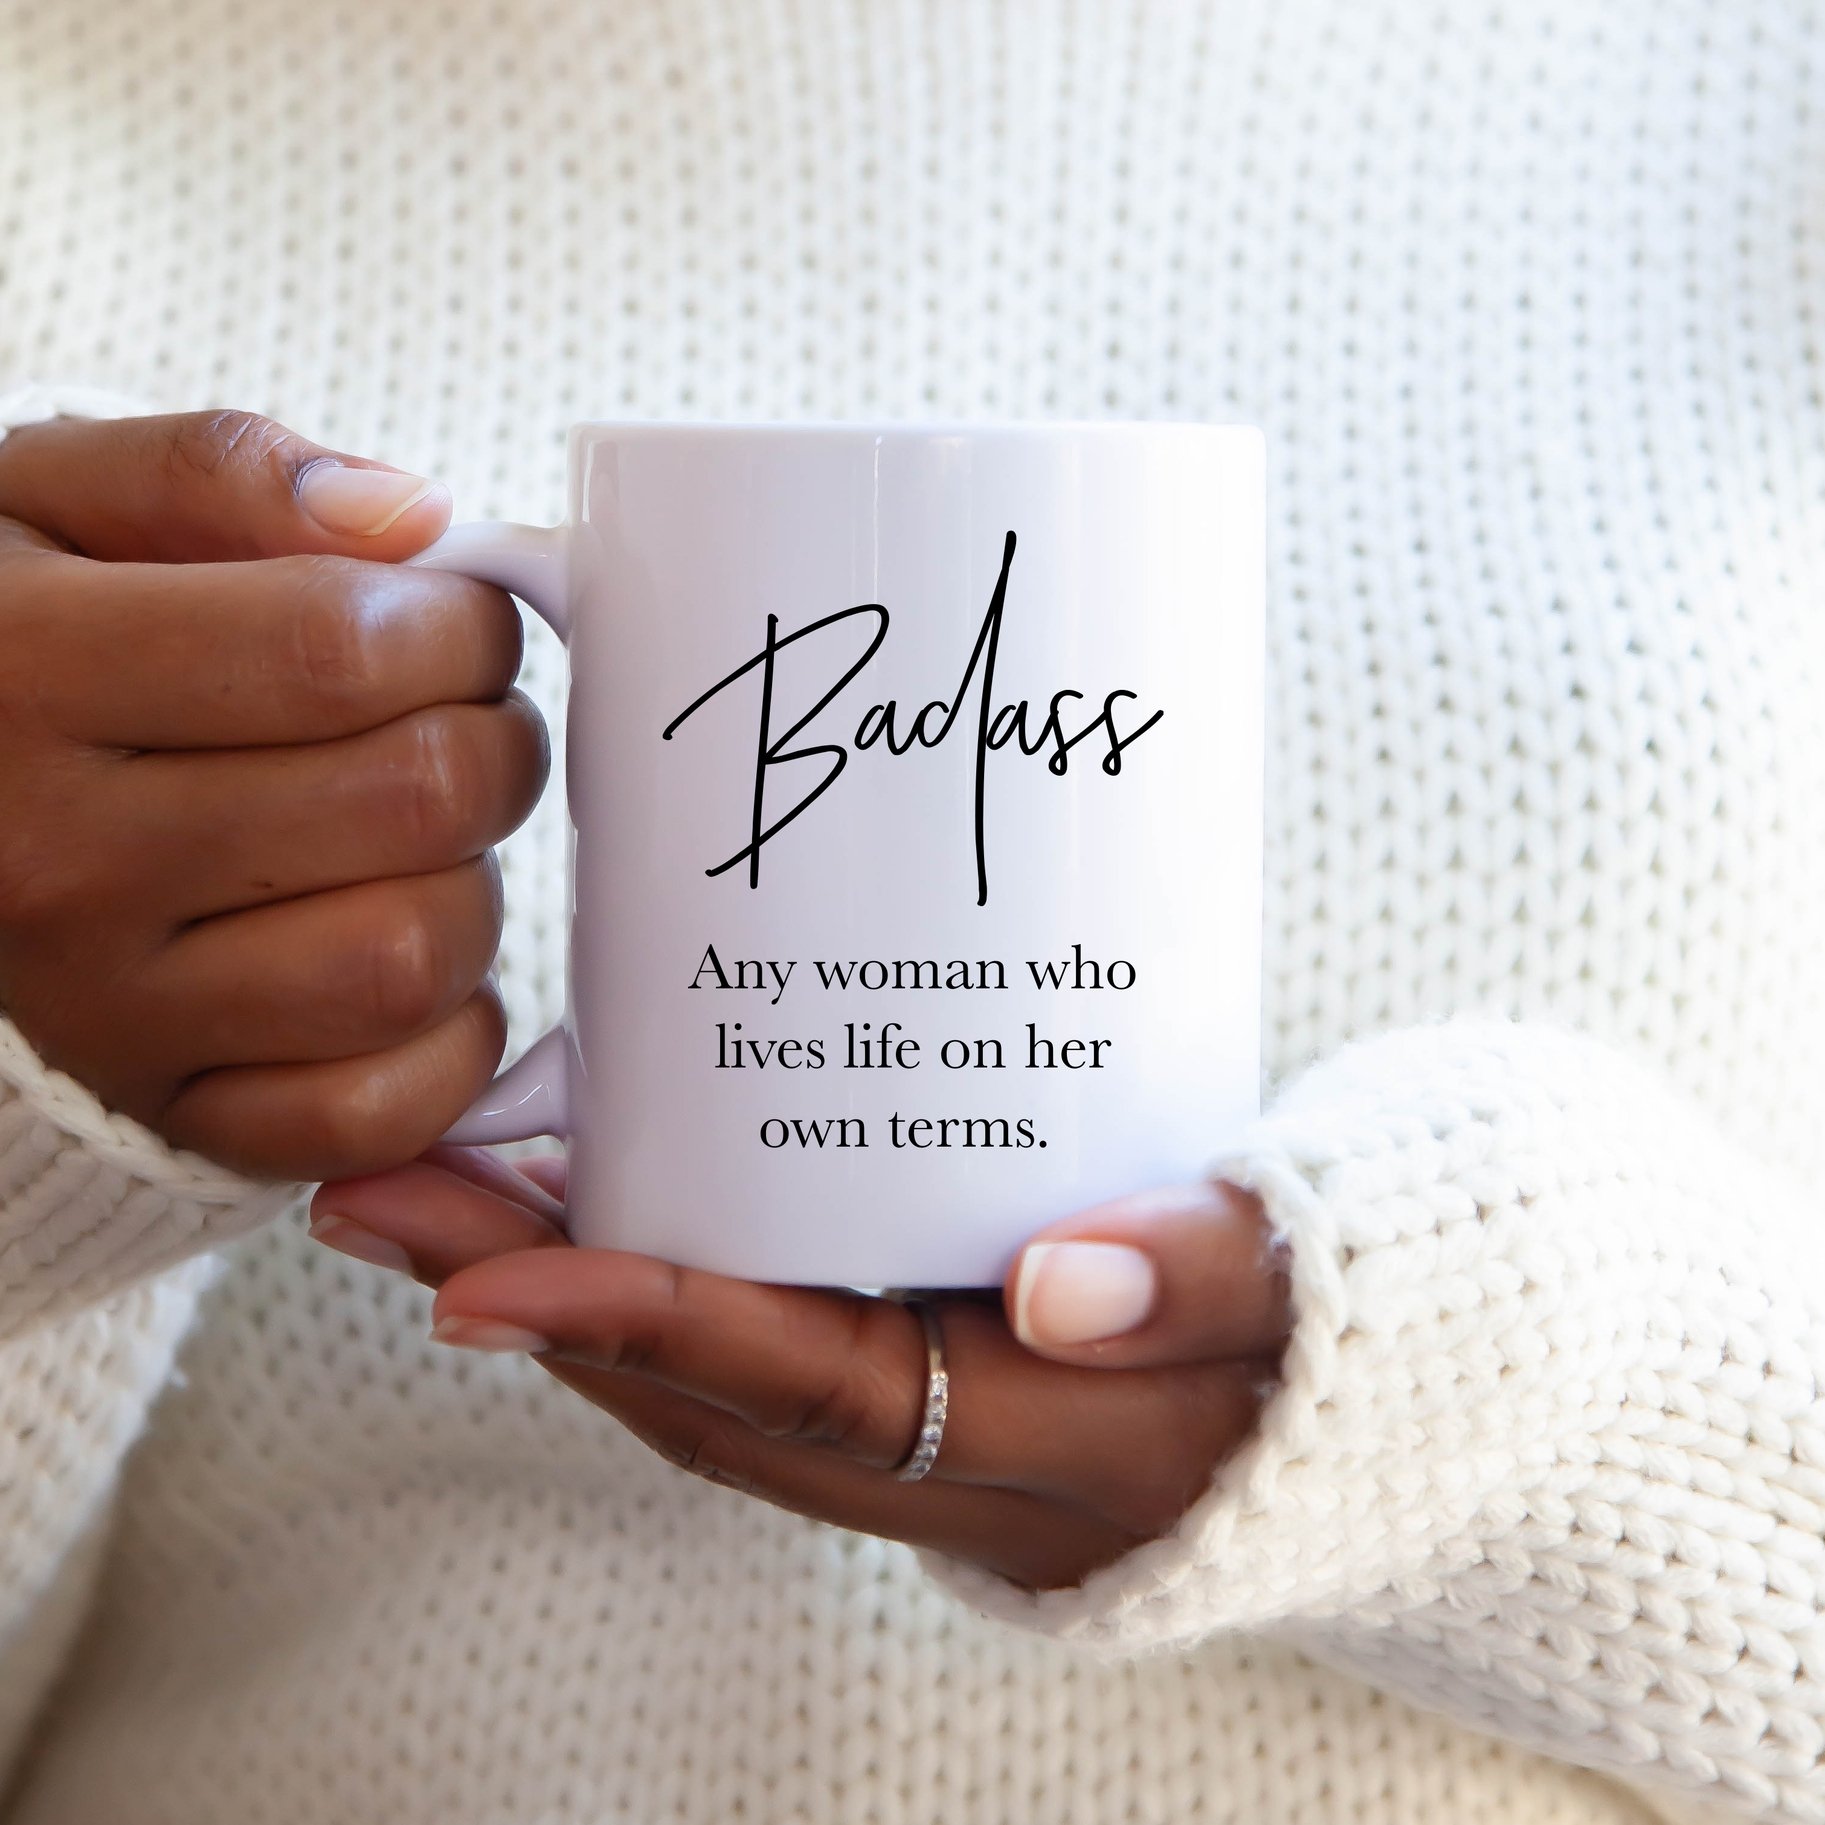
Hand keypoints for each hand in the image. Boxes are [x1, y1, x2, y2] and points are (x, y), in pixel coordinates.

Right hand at [0, 411, 548, 1177]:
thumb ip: (222, 474)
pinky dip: (447, 1041)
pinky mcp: (171, 1112)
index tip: (456, 625)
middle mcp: (53, 859)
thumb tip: (416, 521)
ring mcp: (108, 1011)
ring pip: (412, 957)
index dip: (459, 626)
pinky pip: (381, 1110)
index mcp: (22, 675)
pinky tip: (413, 964)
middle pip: (414, 800)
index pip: (342, 647)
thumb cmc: (14, 649)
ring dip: (472, 887)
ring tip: (417, 845)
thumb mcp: (53, 505)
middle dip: (493, 744)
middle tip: (461, 726)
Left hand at [309, 1154, 1289, 1590]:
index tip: (476, 1271)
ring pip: (705, 1383)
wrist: (1346, 1394)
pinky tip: (590, 1192)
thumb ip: (1214, 1275)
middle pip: (702, 1398)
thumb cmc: (1327, 1332)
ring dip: (562, 1296)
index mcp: (1037, 1452)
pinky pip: (753, 1350)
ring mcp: (920, 1439)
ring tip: (432, 1192)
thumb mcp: (1309, 1294)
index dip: (645, 1329)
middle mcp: (947, 1469)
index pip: (805, 1394)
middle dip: (533, 1307)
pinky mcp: (914, 1381)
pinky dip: (650, 1285)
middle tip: (378, 1199)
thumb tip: (1066, 1269)